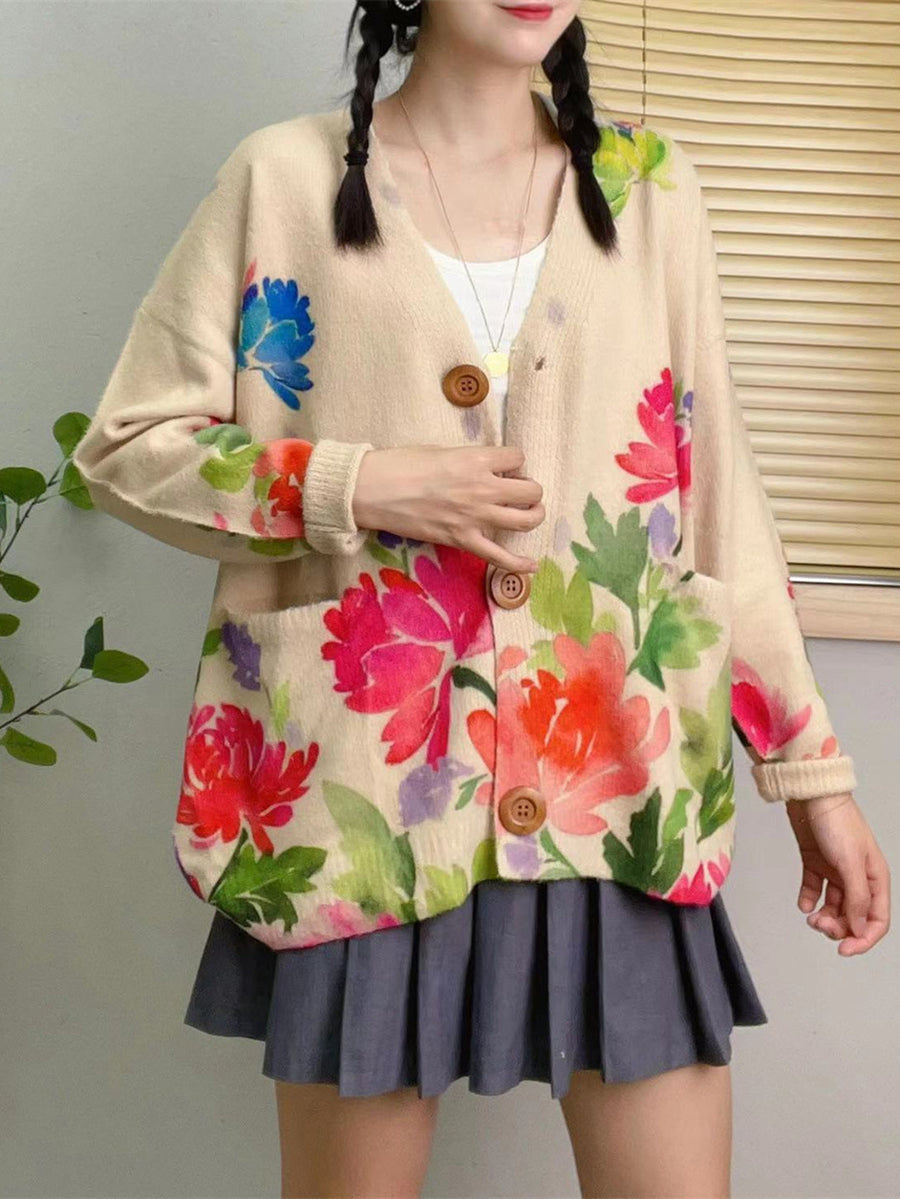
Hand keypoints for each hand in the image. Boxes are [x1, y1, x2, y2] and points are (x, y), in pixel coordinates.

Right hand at [351, 444, 544, 574]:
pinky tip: (531, 565)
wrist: (374, 490)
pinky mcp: (462, 541)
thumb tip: (487, 471)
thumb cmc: (401, 464)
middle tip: (519, 490)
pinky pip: (500, 557)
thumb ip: (470, 461)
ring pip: (525, 521)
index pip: (518, 457)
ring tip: (528, 514)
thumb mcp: (442, 451)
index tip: (504, 467)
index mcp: (476, 460)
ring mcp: (474, 517)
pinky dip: (519, 564)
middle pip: (530, 490)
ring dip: (533, 516)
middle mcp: (482, 488)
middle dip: (530, 489)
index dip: (513, 462)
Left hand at [786, 793, 889, 955]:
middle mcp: (858, 876)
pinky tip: (803, 903)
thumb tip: (858, 928)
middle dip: (839, 927)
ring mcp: (836, 870)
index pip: (877, 919)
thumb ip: (856, 898)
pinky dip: (808, 899)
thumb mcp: (850, 863)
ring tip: (810, 916)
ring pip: (834, 906)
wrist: (810, 793)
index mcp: (875, 877)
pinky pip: (814, 889)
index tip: (843, 949)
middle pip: (854, 916)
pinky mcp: (816, 862)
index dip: (863, 938)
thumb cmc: (836, 821)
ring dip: (824, 917)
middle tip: (821, 924)